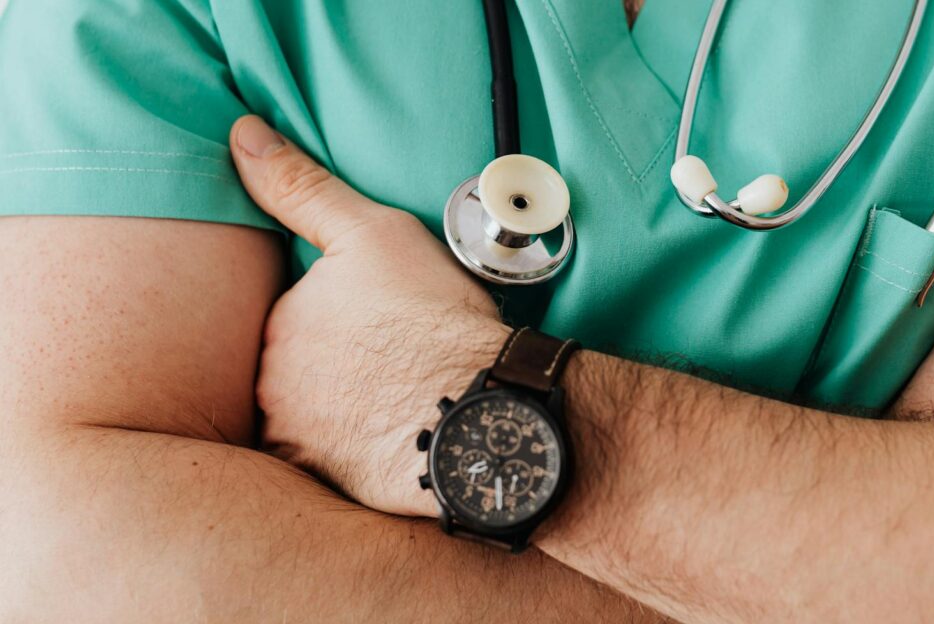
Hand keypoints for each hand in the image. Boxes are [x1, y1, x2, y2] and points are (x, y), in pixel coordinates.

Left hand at [230, 115, 509, 515]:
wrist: (479, 409)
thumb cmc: (434, 320)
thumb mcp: (371, 232)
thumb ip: (301, 188)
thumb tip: (242, 137)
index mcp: (280, 324)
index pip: (297, 316)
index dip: (346, 317)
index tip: (388, 322)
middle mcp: (272, 385)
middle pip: (299, 370)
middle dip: (338, 367)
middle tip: (396, 363)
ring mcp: (298, 440)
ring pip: (313, 418)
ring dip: (344, 411)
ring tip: (402, 401)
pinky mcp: (328, 484)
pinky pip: (331, 464)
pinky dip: (354, 451)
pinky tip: (393, 438)